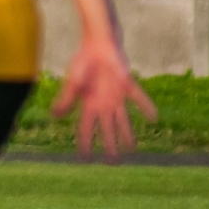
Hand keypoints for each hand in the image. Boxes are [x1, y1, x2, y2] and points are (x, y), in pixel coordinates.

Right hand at [51, 37, 157, 159]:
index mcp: (88, 105)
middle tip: (113, 163)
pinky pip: (138, 98)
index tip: (85, 160)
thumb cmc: (82, 63)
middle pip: (107, 130)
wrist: (97, 44)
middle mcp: (103, 105)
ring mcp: (116, 97)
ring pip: (123, 120)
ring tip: (132, 149)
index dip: (85, 144)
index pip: (86, 129)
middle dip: (109, 146)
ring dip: (127, 134)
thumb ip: (66, 99)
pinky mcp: (127, 86)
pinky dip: (145, 106)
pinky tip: (154, 117)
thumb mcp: (72, 83)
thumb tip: (55, 116)